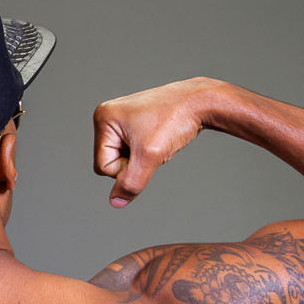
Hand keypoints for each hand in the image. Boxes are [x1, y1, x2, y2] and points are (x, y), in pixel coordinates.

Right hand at [93, 78, 220, 206]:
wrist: (200, 101)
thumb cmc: (175, 119)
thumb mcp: (150, 156)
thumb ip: (131, 182)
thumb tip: (116, 202)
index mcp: (103, 118)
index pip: (103, 166)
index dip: (126, 169)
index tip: (146, 151)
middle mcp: (107, 116)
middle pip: (111, 162)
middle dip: (134, 161)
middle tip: (153, 144)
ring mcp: (120, 118)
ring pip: (123, 157)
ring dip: (142, 156)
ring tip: (158, 138)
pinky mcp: (132, 121)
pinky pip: (132, 149)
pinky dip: (147, 150)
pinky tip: (159, 137)